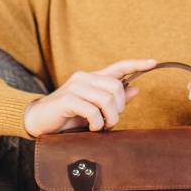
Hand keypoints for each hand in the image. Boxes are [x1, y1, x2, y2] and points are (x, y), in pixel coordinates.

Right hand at [23, 58, 157, 136]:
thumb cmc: (67, 116)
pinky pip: (92, 110)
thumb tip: (136, 88)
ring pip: (106, 99)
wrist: (37, 121)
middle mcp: (84, 78)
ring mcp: (75, 87)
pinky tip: (91, 127)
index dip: (136, 64)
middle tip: (111, 123)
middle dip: (119, 108)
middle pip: (116, 87)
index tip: (153, 63)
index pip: (118, 67)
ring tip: (101, 127)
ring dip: (109, 119)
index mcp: (91, 79)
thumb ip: (114, 100)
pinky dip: (96, 123)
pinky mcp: (67, 99)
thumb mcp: (93, 109)